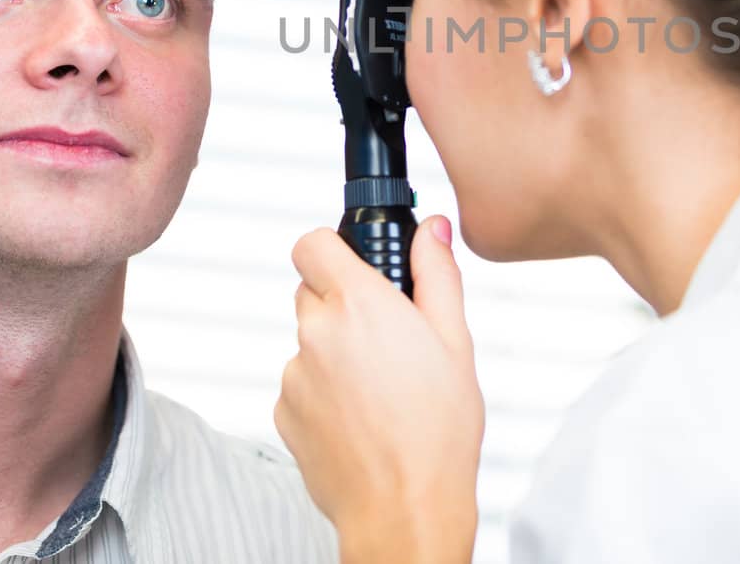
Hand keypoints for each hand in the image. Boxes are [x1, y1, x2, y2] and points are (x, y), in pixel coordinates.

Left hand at [276, 216, 483, 563]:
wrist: (405, 509)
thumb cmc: (438, 431)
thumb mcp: (455, 341)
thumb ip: (437, 275)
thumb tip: (430, 230)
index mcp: (359, 305)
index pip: (312, 243)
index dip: (334, 247)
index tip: (358, 264)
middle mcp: (317, 333)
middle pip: (311, 290)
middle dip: (343, 302)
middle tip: (386, 333)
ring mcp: (294, 375)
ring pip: (310, 341)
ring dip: (336, 351)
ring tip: (382, 388)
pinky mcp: (284, 412)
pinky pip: (302, 383)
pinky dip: (325, 391)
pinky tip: (363, 416)